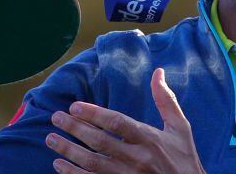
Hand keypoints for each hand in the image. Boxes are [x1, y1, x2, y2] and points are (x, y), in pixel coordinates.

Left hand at [46, 68, 204, 173]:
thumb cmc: (185, 159)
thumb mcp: (181, 128)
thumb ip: (166, 100)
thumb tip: (158, 71)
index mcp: (150, 139)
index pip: (117, 123)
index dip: (94, 114)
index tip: (74, 106)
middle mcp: (138, 159)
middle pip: (100, 142)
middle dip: (75, 128)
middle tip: (56, 118)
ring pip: (92, 164)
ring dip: (68, 151)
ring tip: (50, 140)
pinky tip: (60, 165)